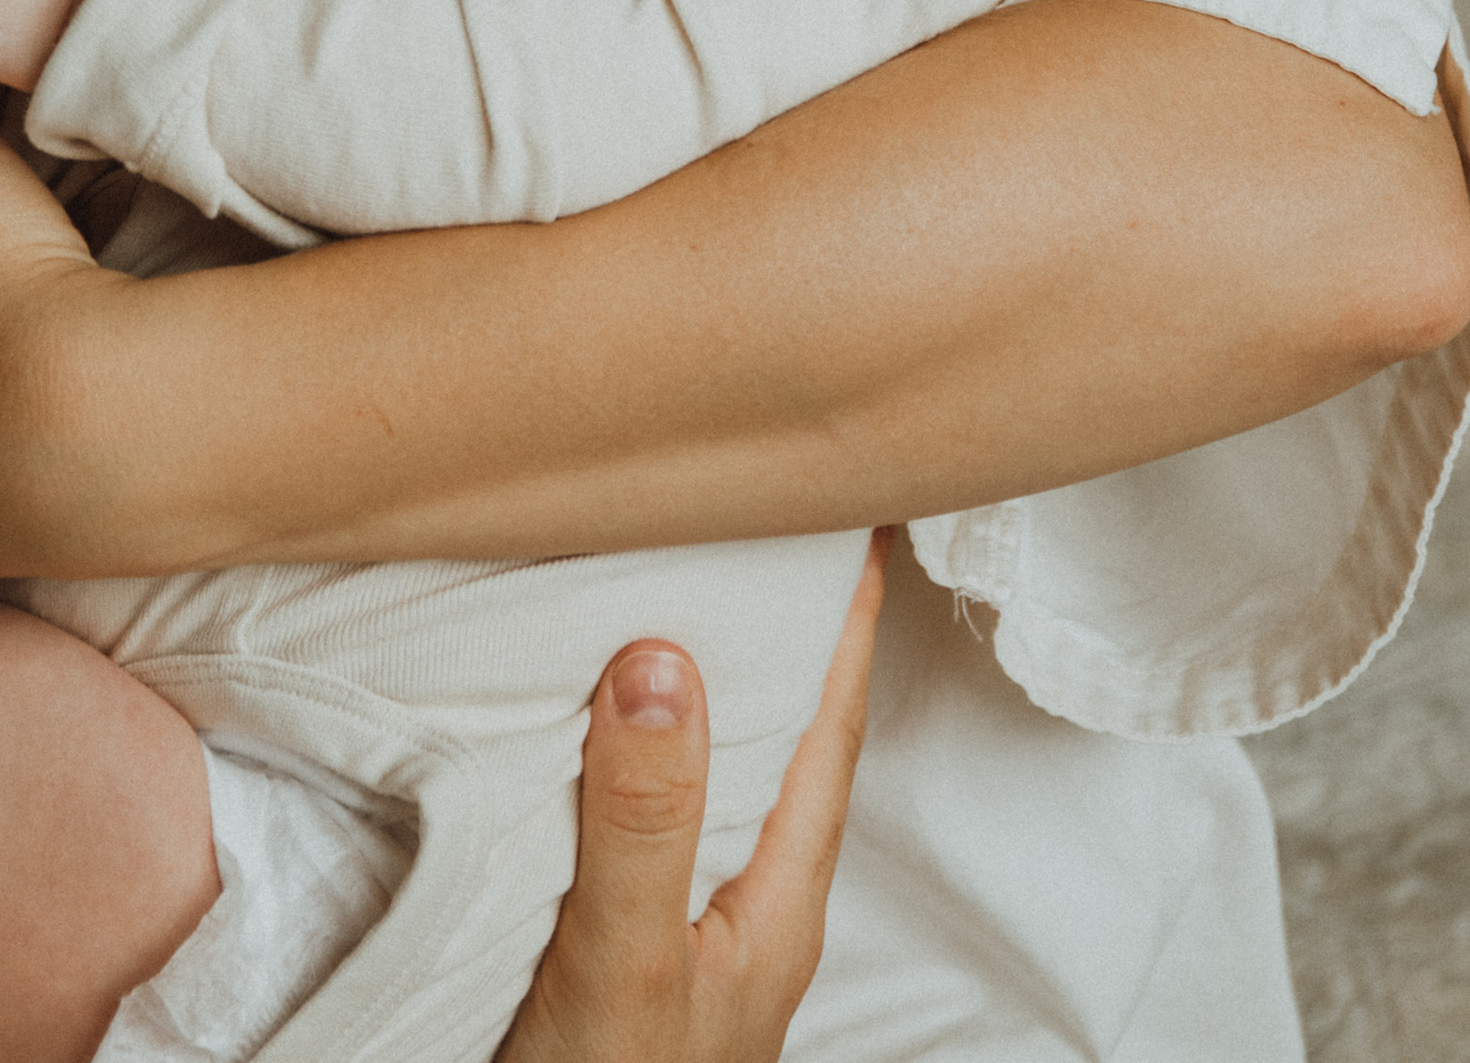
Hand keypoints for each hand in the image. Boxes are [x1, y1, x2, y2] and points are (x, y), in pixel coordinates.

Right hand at [497, 535, 888, 1062]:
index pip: (830, 725)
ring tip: (700, 574)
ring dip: (718, 673)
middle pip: (787, 734)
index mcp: (775, 896)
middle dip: (790, 625)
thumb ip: (645, 819)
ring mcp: (692, 918)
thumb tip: (664, 656)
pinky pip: (655, 801)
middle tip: (777, 511)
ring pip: (721, 765)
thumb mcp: (626, 961)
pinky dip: (646, 732)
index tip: (862, 509)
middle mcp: (745, 896)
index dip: (847, 617)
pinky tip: (607, 705)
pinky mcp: (630, 932)